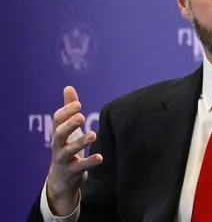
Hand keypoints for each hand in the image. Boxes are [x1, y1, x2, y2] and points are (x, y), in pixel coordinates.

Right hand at [45, 86, 102, 215]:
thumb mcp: (67, 129)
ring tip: (93, 135)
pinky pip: (80, 167)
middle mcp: (58, 146)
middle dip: (69, 125)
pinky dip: (89, 162)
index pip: (57, 120)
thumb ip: (68, 109)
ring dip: (80, 143)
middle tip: (82, 116)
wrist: (61, 179)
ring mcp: (64, 160)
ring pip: (69, 151)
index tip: (78, 104)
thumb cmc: (66, 147)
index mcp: (58, 133)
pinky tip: (100, 157)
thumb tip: (68, 87)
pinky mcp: (72, 172)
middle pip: (59, 134)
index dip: (66, 111)